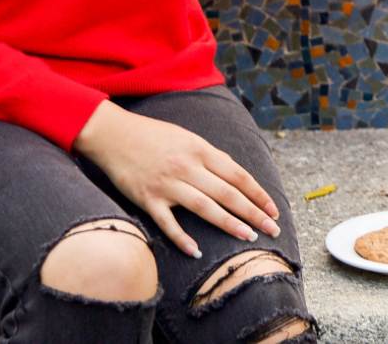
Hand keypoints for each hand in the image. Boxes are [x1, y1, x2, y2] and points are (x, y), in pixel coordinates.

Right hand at [74, 101, 281, 256]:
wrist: (114, 135)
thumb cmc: (154, 135)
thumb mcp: (188, 138)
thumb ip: (210, 157)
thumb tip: (233, 177)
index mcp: (201, 150)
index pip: (238, 175)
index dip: (258, 194)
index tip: (273, 209)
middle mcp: (188, 167)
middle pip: (228, 194)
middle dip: (254, 213)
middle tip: (272, 229)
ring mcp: (168, 184)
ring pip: (206, 208)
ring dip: (229, 224)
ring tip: (248, 237)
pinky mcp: (147, 199)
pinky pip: (168, 223)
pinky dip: (182, 239)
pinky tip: (196, 252)